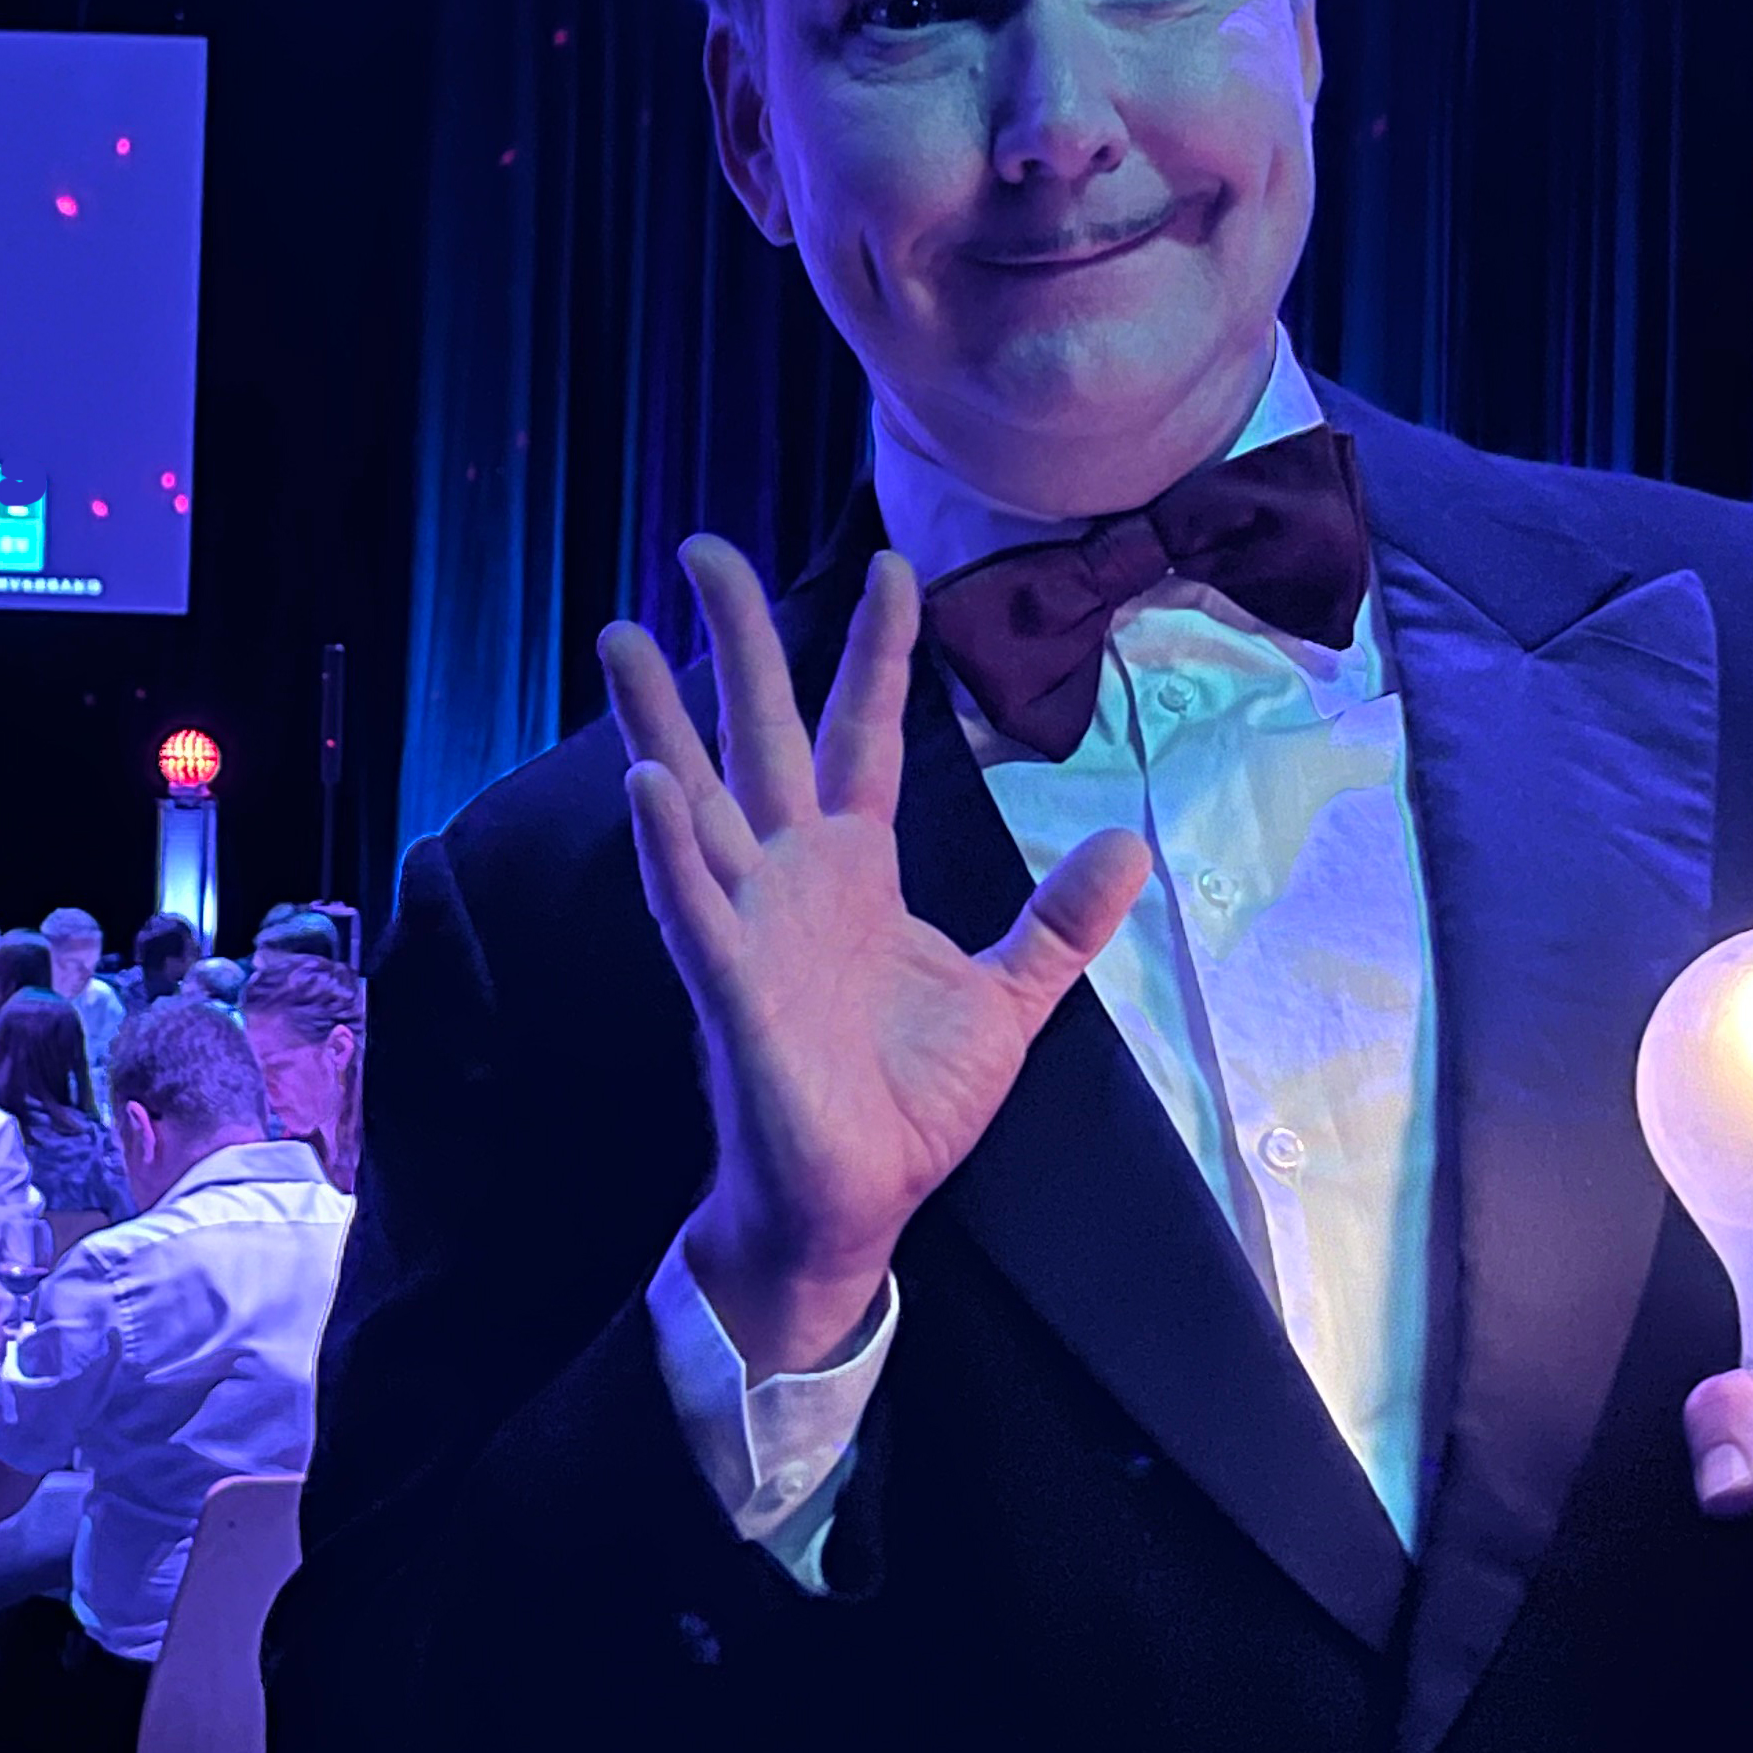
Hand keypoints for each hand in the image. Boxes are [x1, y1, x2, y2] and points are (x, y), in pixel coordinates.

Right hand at [602, 537, 1150, 1378]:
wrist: (855, 1206)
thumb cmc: (909, 1106)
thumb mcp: (1010, 1001)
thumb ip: (1062, 921)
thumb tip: (1130, 844)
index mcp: (856, 870)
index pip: (863, 734)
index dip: (875, 651)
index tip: (888, 564)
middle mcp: (791, 877)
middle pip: (759, 732)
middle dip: (736, 641)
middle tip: (703, 546)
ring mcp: (751, 925)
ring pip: (695, 800)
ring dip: (658, 720)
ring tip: (622, 636)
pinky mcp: (731, 988)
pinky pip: (693, 904)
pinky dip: (668, 846)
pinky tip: (647, 781)